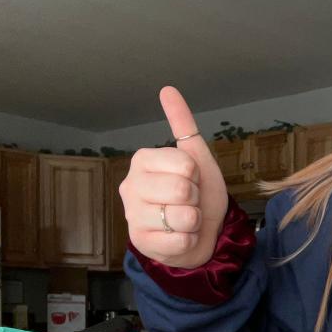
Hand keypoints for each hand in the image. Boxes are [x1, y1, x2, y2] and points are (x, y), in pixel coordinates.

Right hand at [120, 86, 226, 267]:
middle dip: (195, 198)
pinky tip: (180, 237)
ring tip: (184, 220)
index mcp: (142, 160)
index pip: (184, 164)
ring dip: (193, 221)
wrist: (201, 233)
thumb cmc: (198, 195)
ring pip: (182, 217)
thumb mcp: (197, 158)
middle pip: (182, 190)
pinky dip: (189, 240)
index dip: (196, 175)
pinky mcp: (140, 243)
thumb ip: (183, 126)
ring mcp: (132, 216)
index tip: (191, 179)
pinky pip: (181, 240)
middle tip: (188, 202)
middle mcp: (131, 186)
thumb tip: (168, 89)